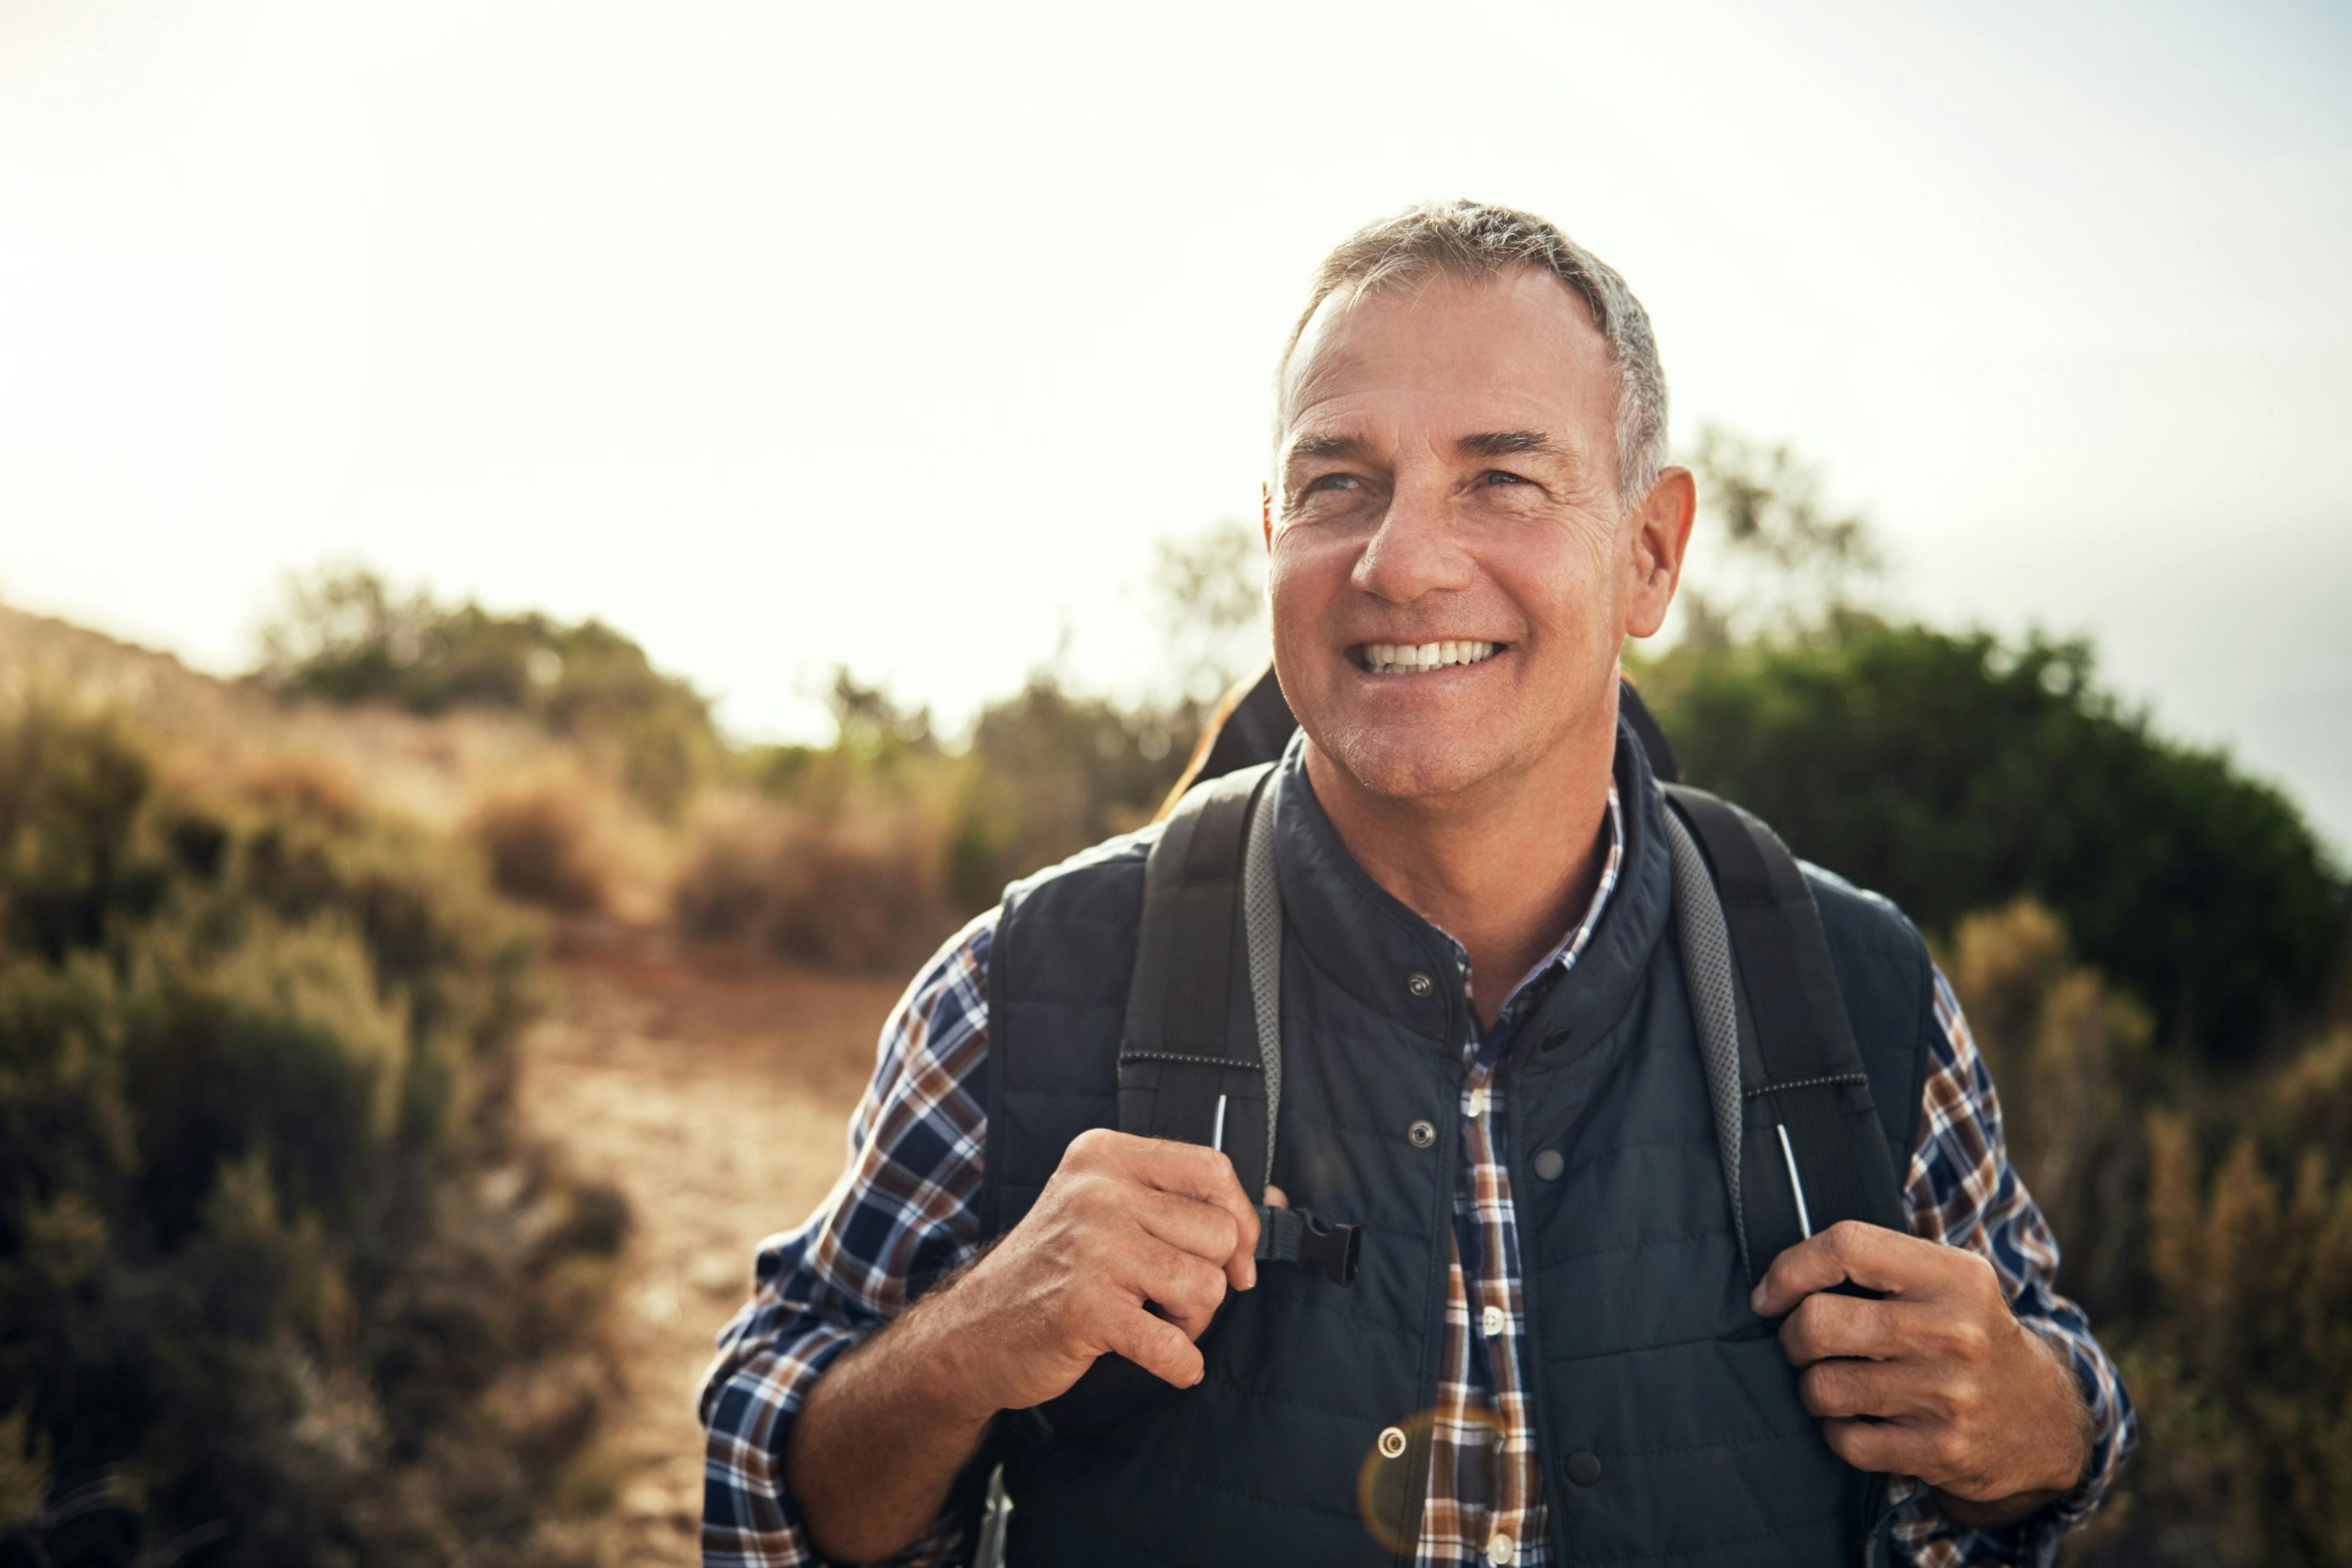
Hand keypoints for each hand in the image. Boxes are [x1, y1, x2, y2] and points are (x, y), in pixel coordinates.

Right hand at [940, 1128, 1275, 1414]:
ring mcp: (1090, 1248)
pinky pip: (1174, 1344)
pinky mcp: (1085, 1308)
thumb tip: (1275, 1203)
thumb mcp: (1108, 1208)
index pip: (1211, 1168)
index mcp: (1105, 1156)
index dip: (1241, 1218)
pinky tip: (1169, 1363)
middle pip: (1217, 1233)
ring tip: (1156, 1320)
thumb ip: (1184, 1199)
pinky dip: (1182, 1365)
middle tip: (1173, 1296)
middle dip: (1212, 1278)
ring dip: (1194, 1320)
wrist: (975, 1330)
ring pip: (1205, 1285)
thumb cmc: (1056, 1268)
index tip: (1239, 1256)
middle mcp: (1097, 1192)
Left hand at [1751, 1220, 2089, 1519]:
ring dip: (1811, 1388)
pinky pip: (1845, 1441)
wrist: (2045, 1420)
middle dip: (1791, 1337)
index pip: (1846, 1246)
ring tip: (1831, 1383)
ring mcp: (1948, 1395)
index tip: (1769, 1296)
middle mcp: (1953, 1331)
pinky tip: (1856, 1421)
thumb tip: (1778, 1277)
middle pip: (1818, 1323)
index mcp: (1952, 1275)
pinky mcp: (1942, 1451)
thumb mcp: (1947, 1280)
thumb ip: (1879, 1264)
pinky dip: (1835, 1433)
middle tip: (1801, 1344)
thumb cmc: (1969, 1336)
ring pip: (1822, 1387)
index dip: (1790, 1269)